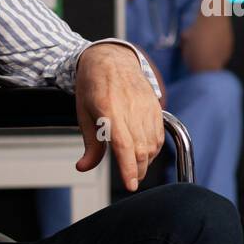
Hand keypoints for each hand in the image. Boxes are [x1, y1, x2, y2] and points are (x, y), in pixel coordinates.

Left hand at [74, 43, 165, 191]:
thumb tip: (84, 167)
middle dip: (137, 170)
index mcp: (108, 110)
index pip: (123, 145)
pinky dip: (154, 149)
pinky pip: (159, 135)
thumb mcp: (84, 114)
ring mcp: (145, 107)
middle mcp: (130, 108)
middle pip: (140, 149)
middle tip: (131, 180)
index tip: (130, 185)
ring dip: (146, 161)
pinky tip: (145, 153)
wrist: (111, 59)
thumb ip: (90, 144)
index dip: (128, 168)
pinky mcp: (155, 107)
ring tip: (136, 166)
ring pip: (152, 144)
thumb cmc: (94, 86)